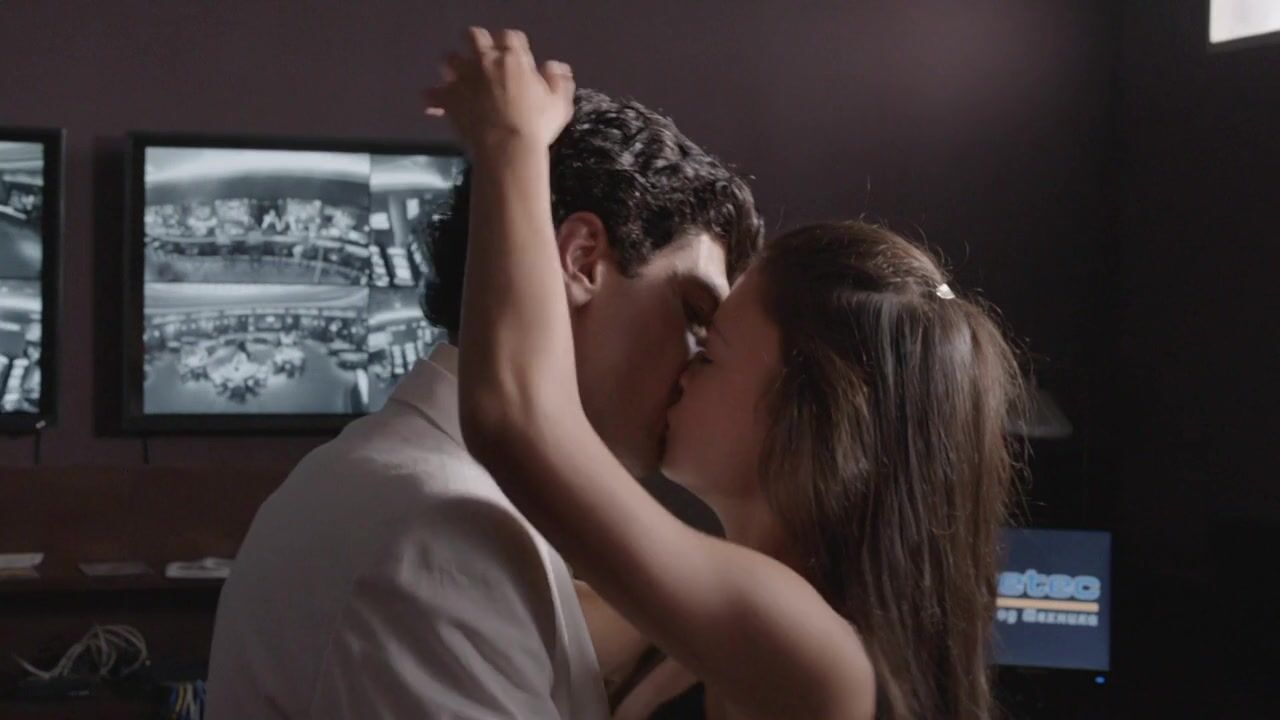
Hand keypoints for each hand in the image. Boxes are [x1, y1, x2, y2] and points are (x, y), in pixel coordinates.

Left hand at [423, 27, 574, 156]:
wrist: (508, 150)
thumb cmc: (537, 126)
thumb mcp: (559, 104)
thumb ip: (558, 81)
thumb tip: (557, 67)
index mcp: (513, 58)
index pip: (510, 36)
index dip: (511, 44)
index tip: (514, 55)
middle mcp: (485, 60)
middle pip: (474, 36)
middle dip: (476, 43)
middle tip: (482, 59)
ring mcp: (463, 78)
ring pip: (448, 58)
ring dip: (452, 67)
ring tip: (458, 79)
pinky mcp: (448, 98)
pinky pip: (431, 94)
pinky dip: (433, 98)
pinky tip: (435, 106)